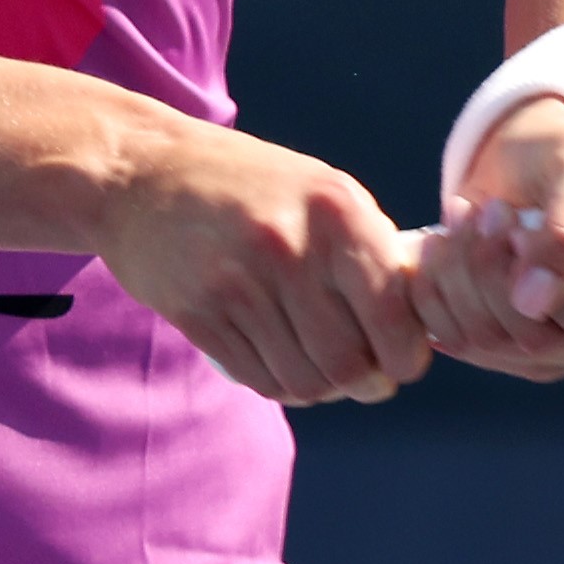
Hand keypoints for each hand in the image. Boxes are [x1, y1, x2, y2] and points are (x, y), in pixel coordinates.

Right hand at [98, 120, 435, 404]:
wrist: (145, 174)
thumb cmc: (251, 184)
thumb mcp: (322, 190)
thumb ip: (370, 246)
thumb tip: (418, 315)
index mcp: (337, 212)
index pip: (393, 313)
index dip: (407, 354)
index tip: (405, 362)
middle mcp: (291, 246)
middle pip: (347, 361)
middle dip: (367, 383)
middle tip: (368, 379)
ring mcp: (239, 282)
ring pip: (303, 379)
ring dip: (322, 390)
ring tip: (326, 374)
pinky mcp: (197, 313)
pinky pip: (256, 378)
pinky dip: (279, 385)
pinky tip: (285, 368)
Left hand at [418, 95, 563, 381]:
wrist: (525, 164)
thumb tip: (533, 302)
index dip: (562, 295)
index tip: (522, 233)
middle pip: (538, 340)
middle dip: (495, 267)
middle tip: (492, 208)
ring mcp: (560, 355)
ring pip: (488, 340)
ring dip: (461, 268)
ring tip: (465, 212)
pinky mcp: (506, 355)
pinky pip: (454, 337)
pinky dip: (436, 284)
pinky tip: (445, 243)